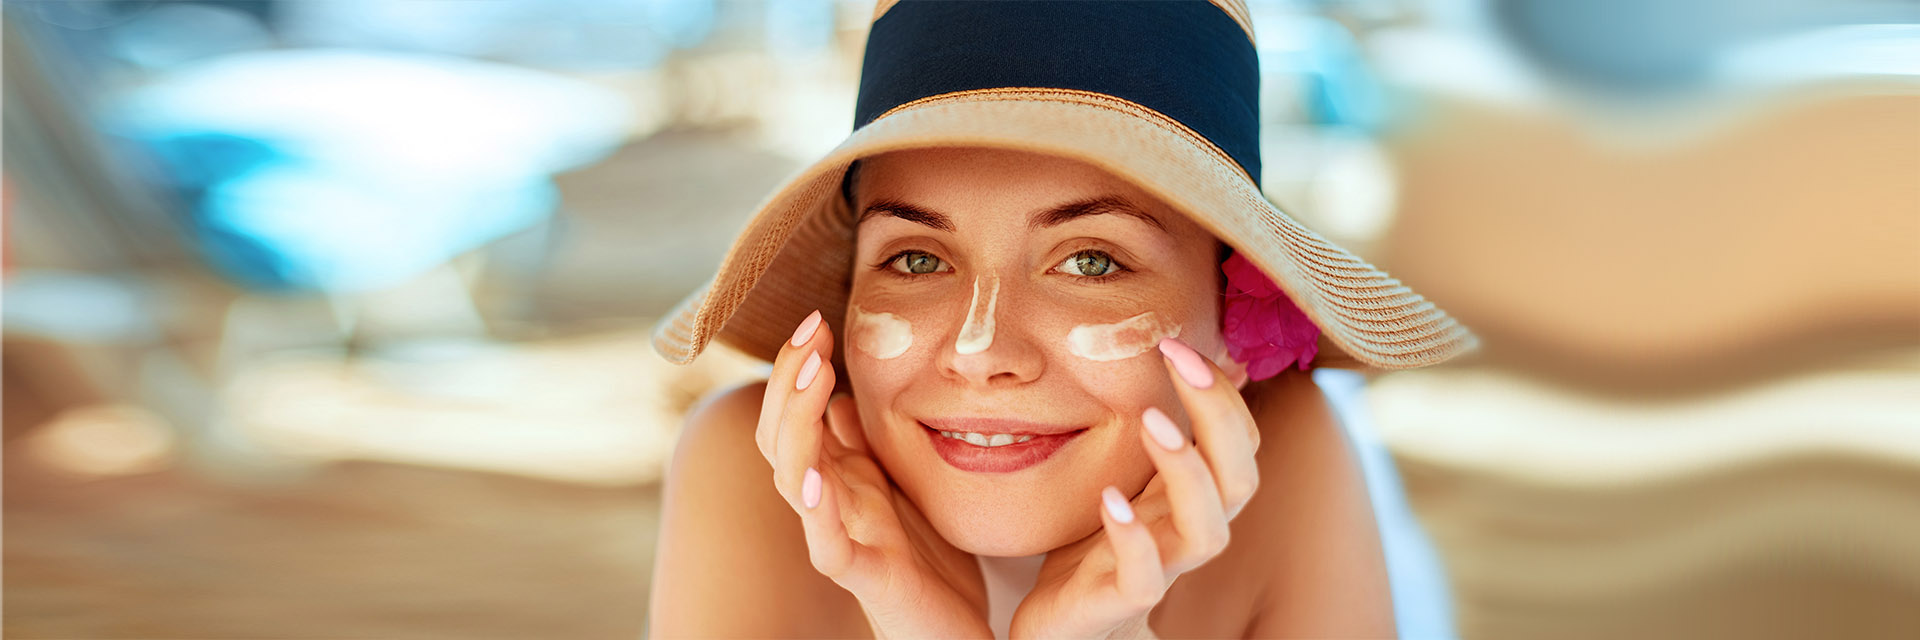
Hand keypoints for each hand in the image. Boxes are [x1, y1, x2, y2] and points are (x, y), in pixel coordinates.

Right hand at [761, 310, 992, 638]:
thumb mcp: (902, 485)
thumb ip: (868, 446)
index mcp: (839, 478)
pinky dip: (815, 509)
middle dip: (789, 378)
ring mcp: (841, 539)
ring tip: (812, 375)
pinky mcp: (864, 576)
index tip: (817, 318)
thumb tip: (839, 395)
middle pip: (780, 435)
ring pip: (793, 478)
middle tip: (810, 328)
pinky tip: (814, 478)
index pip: (795, 413)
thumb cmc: (930, 563)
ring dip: (797, 423)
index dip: (797, 366)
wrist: (955, 633)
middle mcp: (829, 504)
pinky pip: (827, 543)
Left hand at [1010, 337, 1261, 638]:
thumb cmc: (1092, 546)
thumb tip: (1176, 353)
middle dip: (1219, 413)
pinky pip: (1145, 579)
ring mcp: (1157, 568)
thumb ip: (1149, 432)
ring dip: (1188, 471)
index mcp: (1187, 496)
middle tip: (1178, 357)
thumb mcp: (1121, 476)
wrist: (1061, 627)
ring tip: (1154, 422)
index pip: (1237, 441)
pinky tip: (1110, 499)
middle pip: (1239, 477)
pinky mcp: (1115, 601)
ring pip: (1208, 530)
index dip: (1222, 391)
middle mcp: (1184, 531)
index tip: (1178, 341)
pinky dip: (1134, 538)